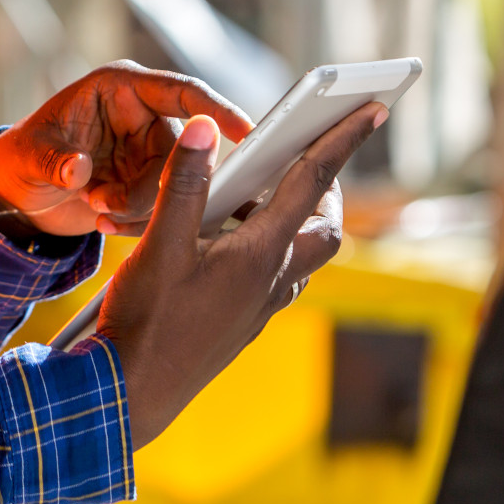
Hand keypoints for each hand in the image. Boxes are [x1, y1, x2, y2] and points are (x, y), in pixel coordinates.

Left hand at [0, 61, 252, 237]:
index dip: (214, 109)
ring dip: (142, 208)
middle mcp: (141, 116)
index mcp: (119, 89)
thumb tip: (77, 169)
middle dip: (153, 187)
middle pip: (180, 151)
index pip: (180, 91)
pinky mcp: (148, 184)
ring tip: (98, 210)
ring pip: (176, 185)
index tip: (243, 131)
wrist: (17, 195)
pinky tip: (105, 224)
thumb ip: (54, 163)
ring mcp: (147, 152)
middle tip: (107, 204)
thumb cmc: (20, 158)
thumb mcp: (29, 157)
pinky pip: (166, 207)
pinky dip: (139, 223)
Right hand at [95, 103, 385, 447]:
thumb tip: (204, 126)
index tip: (371, 111)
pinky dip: (265, 247)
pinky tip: (223, 243)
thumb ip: (184, 182)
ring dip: (292, 220)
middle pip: (324, 229)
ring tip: (249, 195)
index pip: (311, 183)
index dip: (342, 141)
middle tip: (303, 159)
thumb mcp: (158, 243)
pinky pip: (274, 277)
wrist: (132, 392)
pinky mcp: (243, 322)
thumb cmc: (146, 321)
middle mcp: (272, 281)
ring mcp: (260, 306)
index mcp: (259, 254)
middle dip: (325, 190)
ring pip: (300, 256)